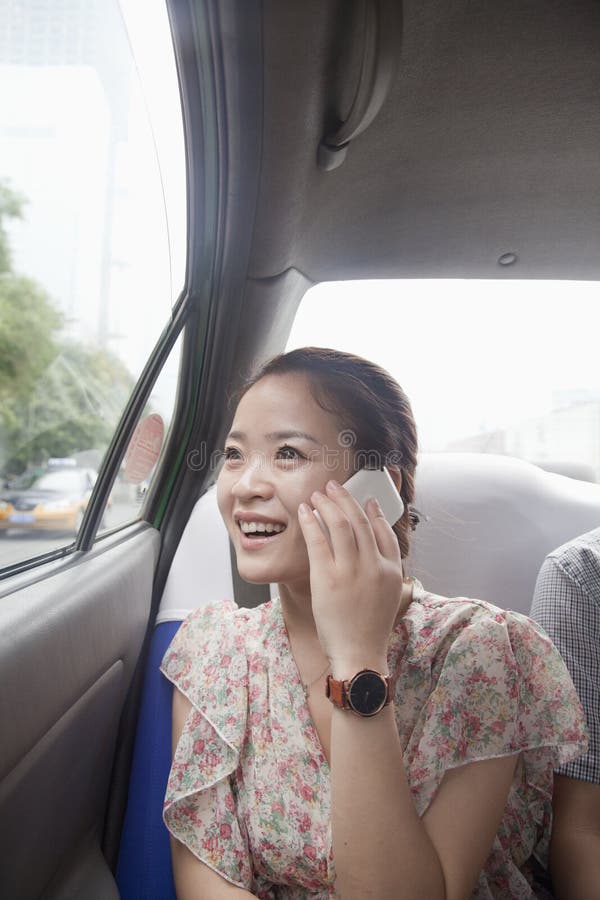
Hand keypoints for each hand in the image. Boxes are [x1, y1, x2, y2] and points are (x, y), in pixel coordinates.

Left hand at [298, 480, 408, 675]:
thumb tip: (375, 551)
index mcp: (392, 571)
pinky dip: (311, 522)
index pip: (384, 531)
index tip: (365, 501)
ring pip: (339, 525)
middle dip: (345, 499)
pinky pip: (318, 540)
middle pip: (359, 521)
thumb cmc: (369, 629)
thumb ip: (385, 571)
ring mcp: (351, 571)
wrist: (359, 654)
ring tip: (318, 494)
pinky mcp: (327, 578)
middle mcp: (374, 566)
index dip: (374, 512)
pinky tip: (305, 512)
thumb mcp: (389, 597)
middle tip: (334, 486)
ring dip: (328, 504)